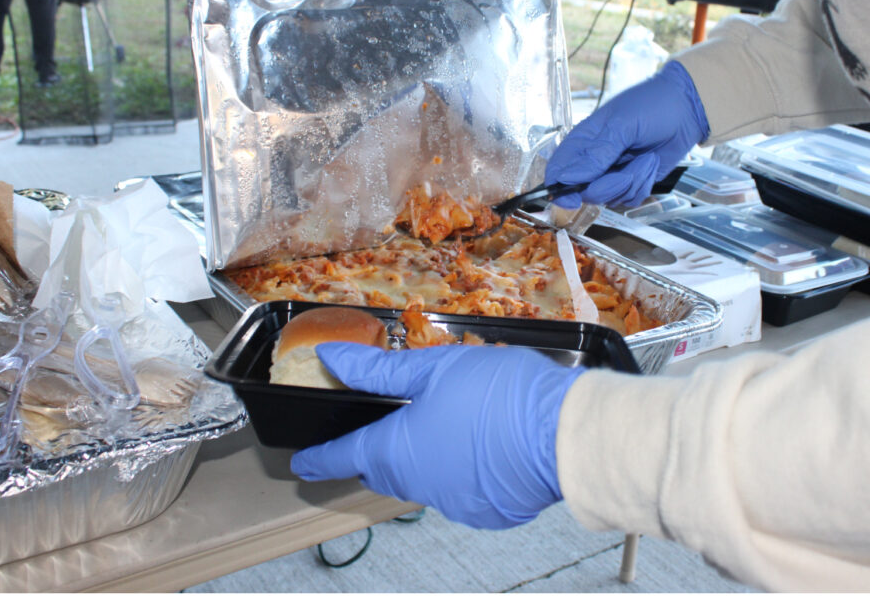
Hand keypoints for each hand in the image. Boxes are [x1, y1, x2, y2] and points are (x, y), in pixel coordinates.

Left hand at [290, 342, 585, 528]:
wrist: (566, 434)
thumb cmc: (504, 395)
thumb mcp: (437, 367)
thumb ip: (379, 368)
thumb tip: (333, 358)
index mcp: (397, 449)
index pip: (342, 455)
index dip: (319, 456)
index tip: (304, 462)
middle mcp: (419, 485)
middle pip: (383, 470)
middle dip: (376, 453)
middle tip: (379, 433)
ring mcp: (453, 503)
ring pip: (422, 481)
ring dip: (422, 459)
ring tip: (444, 427)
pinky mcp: (485, 512)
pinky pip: (457, 491)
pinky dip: (458, 472)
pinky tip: (478, 447)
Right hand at [544, 60, 708, 208]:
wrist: (686, 110)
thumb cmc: (652, 105)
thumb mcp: (622, 125)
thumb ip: (596, 153)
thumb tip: (569, 177)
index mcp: (583, 141)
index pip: (558, 169)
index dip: (559, 187)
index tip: (571, 198)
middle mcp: (594, 160)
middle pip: (583, 191)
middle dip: (607, 186)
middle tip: (626, 173)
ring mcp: (613, 173)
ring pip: (608, 198)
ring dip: (630, 183)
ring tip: (645, 159)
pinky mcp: (632, 182)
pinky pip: (629, 198)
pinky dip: (642, 185)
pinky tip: (650, 164)